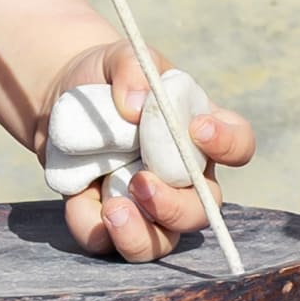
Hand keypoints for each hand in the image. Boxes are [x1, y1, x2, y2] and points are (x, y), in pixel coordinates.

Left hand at [47, 49, 253, 261]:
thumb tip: (135, 106)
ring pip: (163, 241)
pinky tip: (78, 200)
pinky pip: (109, 243)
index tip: (197, 129)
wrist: (60, 101)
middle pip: (203, 210)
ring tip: (112, 210)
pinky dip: (93, 228)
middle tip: (142, 182)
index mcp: (200, 132)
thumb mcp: (119, 57)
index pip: (238, 144)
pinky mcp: (110, 220)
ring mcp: (148, 204)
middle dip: (176, 206)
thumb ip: (132, 68)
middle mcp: (183, 176)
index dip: (228, 144)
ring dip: (141, 235)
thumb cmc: (106, 77)